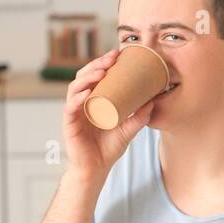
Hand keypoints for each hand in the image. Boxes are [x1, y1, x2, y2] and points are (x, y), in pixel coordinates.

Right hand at [63, 49, 155, 180]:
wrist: (96, 169)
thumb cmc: (109, 148)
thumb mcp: (129, 129)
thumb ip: (140, 116)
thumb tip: (154, 99)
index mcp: (94, 100)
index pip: (96, 76)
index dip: (104, 63)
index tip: (118, 53)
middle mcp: (82, 103)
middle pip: (84, 77)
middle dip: (97, 64)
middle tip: (111, 58)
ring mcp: (74, 112)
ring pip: (75, 88)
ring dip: (87, 78)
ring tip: (101, 72)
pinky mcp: (69, 124)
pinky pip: (70, 108)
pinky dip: (77, 99)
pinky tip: (86, 93)